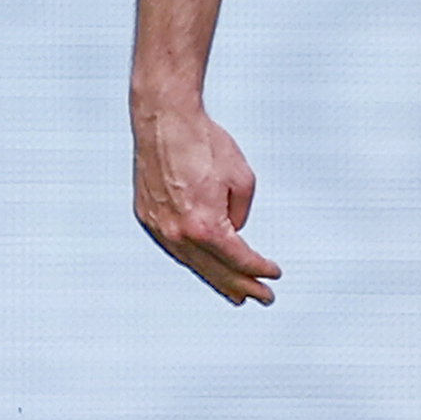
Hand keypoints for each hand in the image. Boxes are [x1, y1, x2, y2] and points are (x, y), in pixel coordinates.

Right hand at [133, 104, 280, 304]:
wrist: (165, 122)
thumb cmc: (202, 144)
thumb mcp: (242, 180)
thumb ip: (241, 213)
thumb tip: (234, 229)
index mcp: (204, 224)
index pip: (238, 258)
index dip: (258, 269)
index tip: (272, 275)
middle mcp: (177, 231)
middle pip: (215, 269)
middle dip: (241, 285)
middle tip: (261, 297)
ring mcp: (158, 225)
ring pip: (192, 263)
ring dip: (216, 279)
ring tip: (235, 293)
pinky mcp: (147, 216)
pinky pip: (174, 247)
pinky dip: (193, 260)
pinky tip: (205, 266)